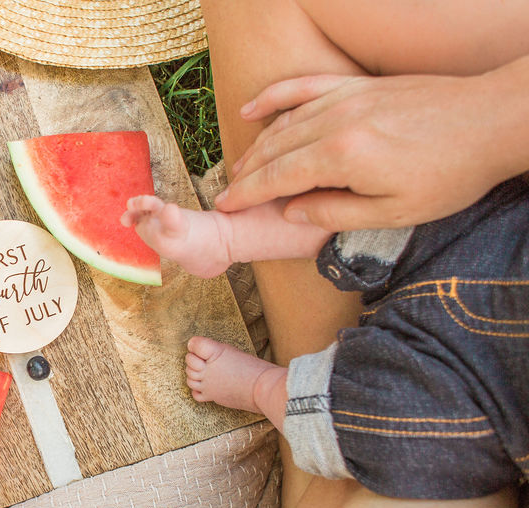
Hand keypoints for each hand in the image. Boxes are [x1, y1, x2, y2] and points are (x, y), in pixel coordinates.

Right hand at [214, 72, 517, 230]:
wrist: (492, 122)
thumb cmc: (449, 174)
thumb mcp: (393, 212)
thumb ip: (335, 213)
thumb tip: (290, 212)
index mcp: (342, 157)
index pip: (277, 178)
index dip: (246, 195)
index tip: (225, 207)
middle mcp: (336, 122)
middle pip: (274, 150)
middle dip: (245, 174)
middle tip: (227, 194)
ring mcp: (346, 98)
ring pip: (284, 122)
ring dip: (256, 146)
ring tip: (240, 168)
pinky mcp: (358, 86)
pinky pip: (303, 87)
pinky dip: (274, 97)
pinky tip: (253, 110)